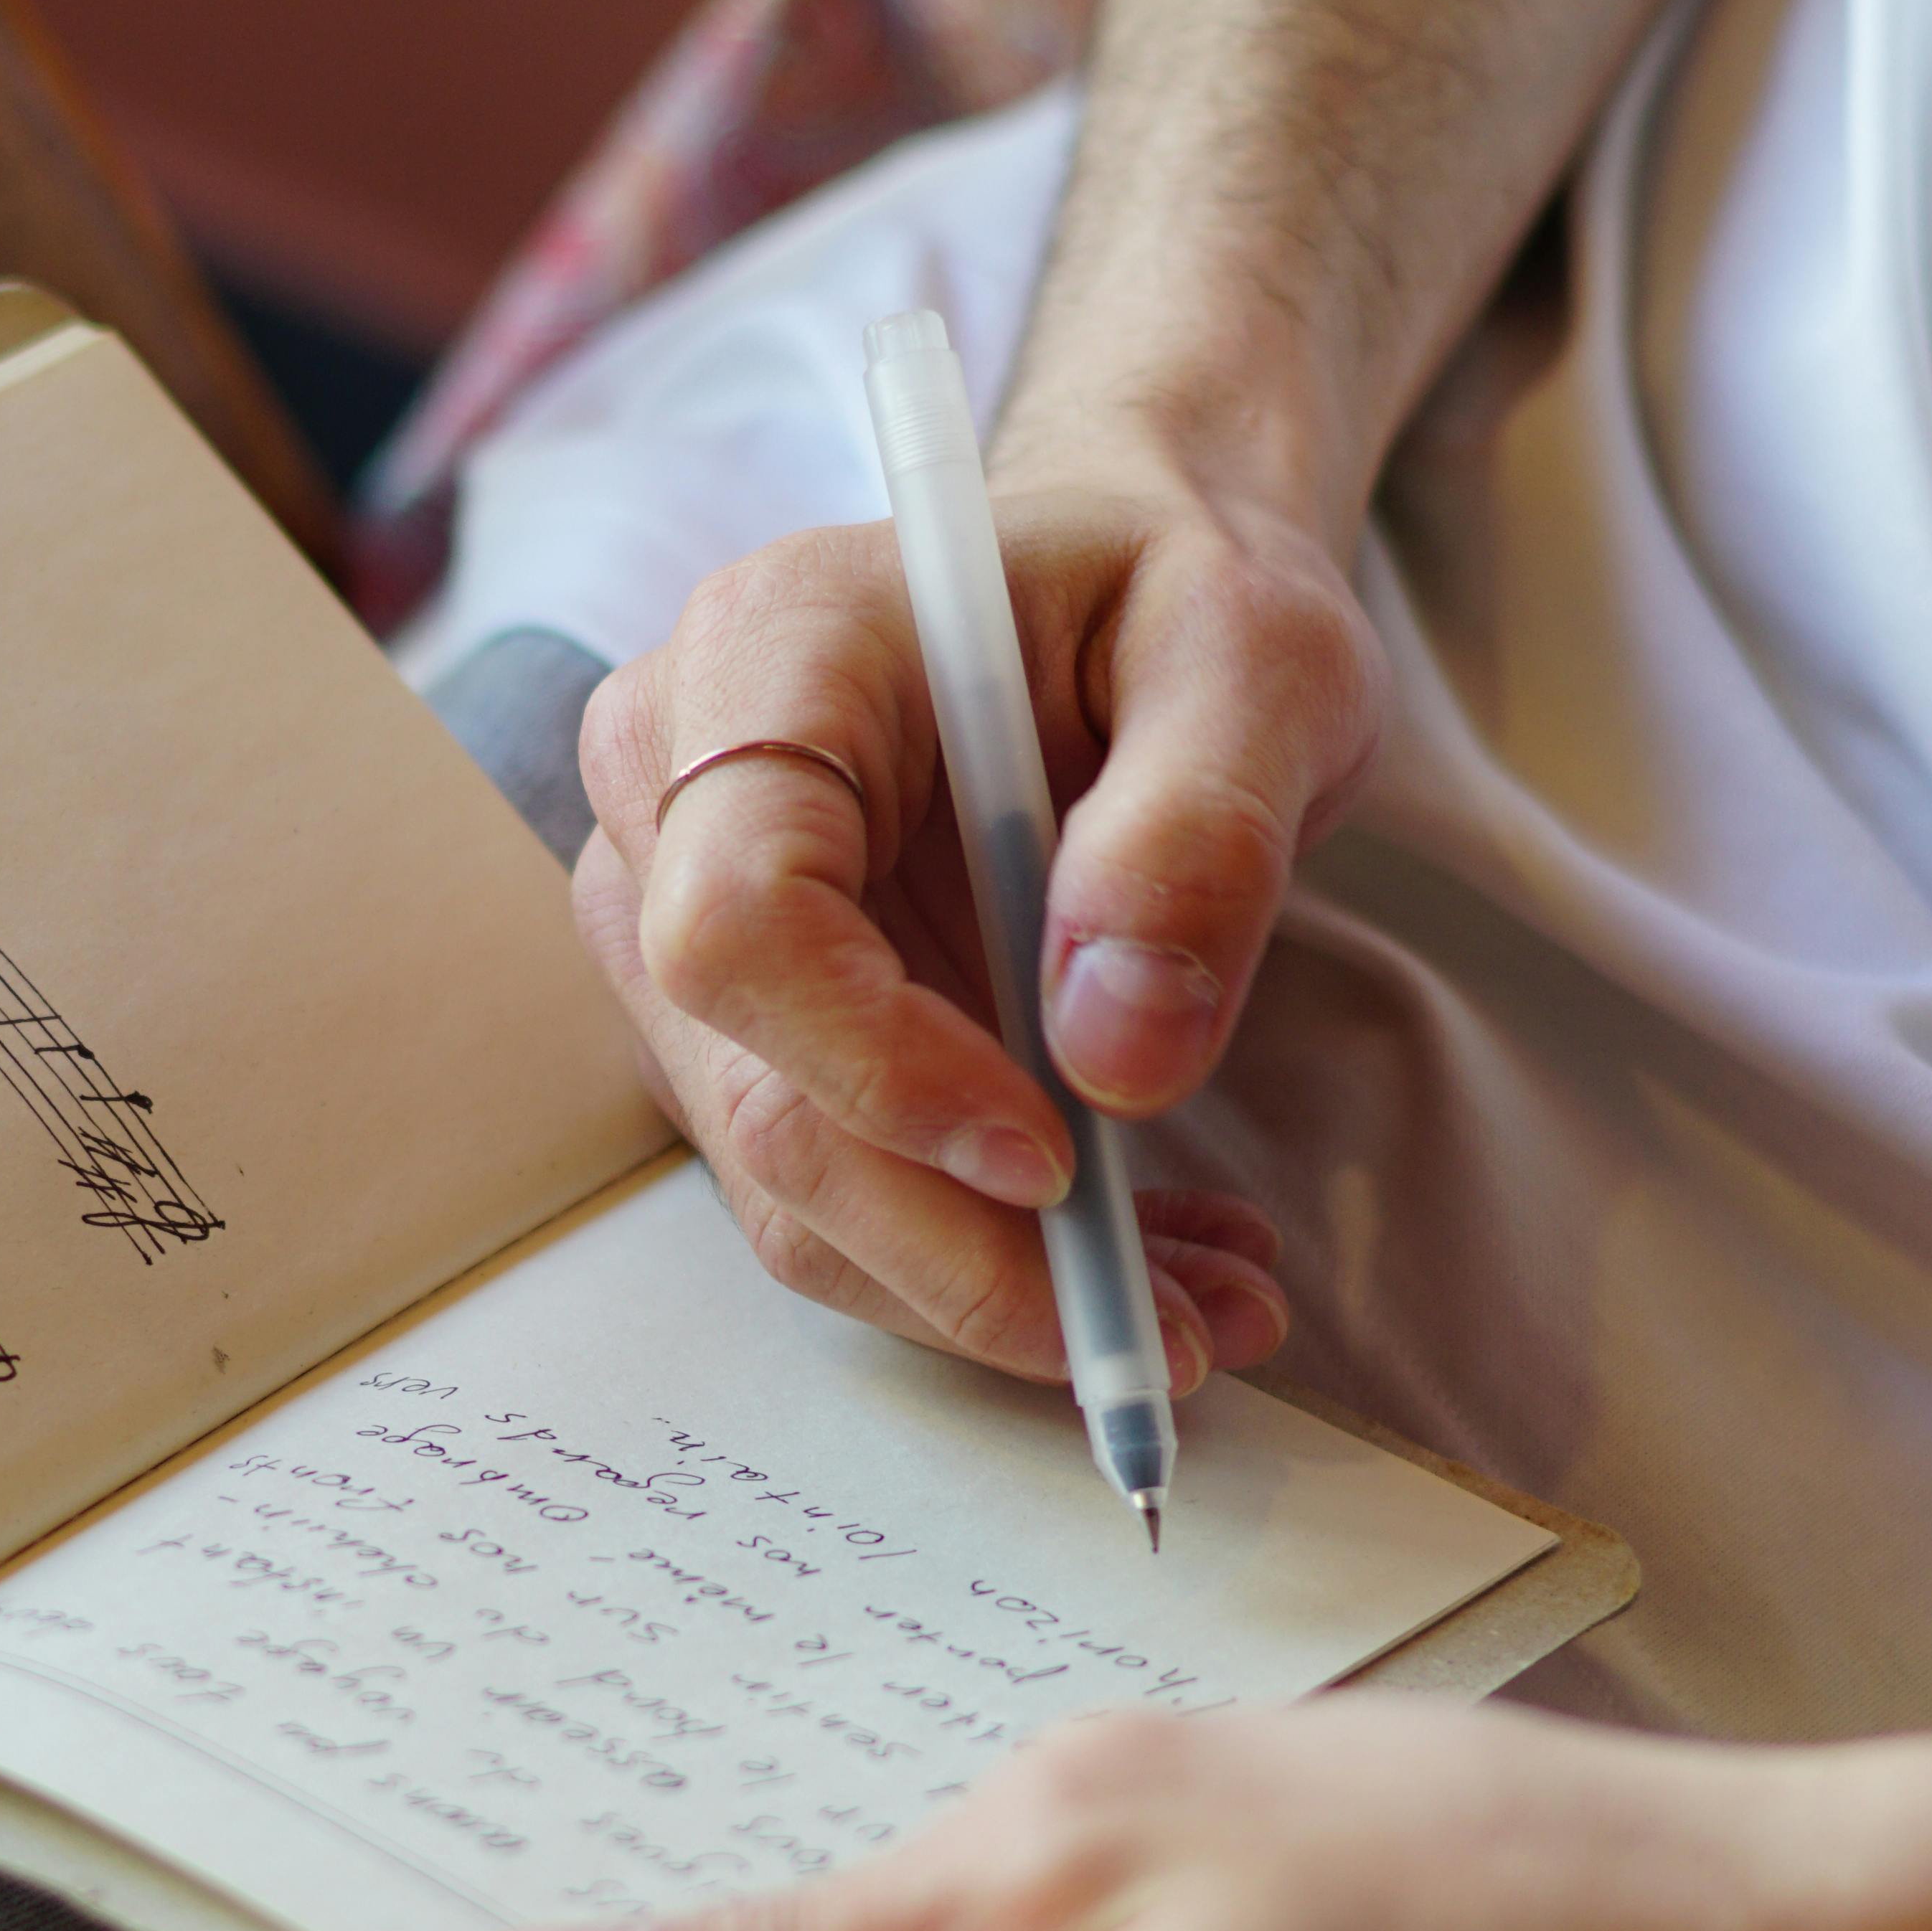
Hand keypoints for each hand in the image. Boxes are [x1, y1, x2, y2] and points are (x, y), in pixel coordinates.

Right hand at [570, 422, 1385, 1393]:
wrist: (1139, 602)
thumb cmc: (1180, 597)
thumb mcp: (1258, 656)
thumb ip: (1201, 828)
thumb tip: (1119, 1061)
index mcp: (768, 656)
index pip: (740, 916)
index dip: (879, 1069)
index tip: (1057, 1163)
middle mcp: (673, 795)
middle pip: (757, 1094)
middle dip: (964, 1253)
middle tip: (1177, 1333)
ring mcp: (685, 926)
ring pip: (788, 1185)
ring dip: (990, 1289)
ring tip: (1206, 1310)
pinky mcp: (752, 1034)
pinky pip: (841, 1195)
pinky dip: (988, 1265)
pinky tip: (1150, 1266)